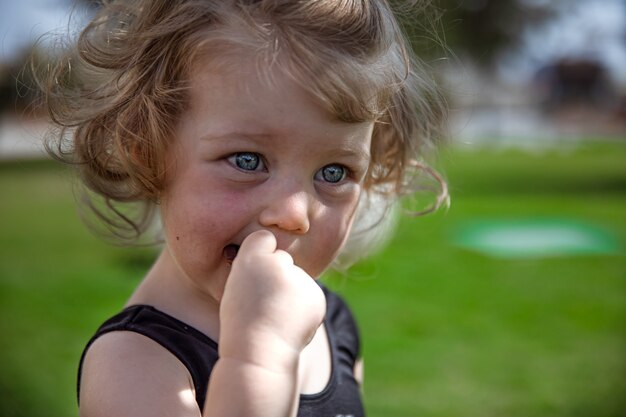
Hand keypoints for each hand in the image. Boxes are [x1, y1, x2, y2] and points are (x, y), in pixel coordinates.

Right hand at [218, 230, 325, 370]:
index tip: (250, 277)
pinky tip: (288, 321)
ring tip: (272, 315)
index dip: (256, 258)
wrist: (258, 354)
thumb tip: (282, 258)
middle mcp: (279, 260)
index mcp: (251, 256)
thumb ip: (260, 265)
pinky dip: (302, 306)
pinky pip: (308, 294)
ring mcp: (300, 277)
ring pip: (296, 278)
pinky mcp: (315, 295)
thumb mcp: (238, 286)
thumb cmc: (241, 321)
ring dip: (289, 292)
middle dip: (274, 276)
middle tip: (258, 302)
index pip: (262, 240)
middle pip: (282, 260)